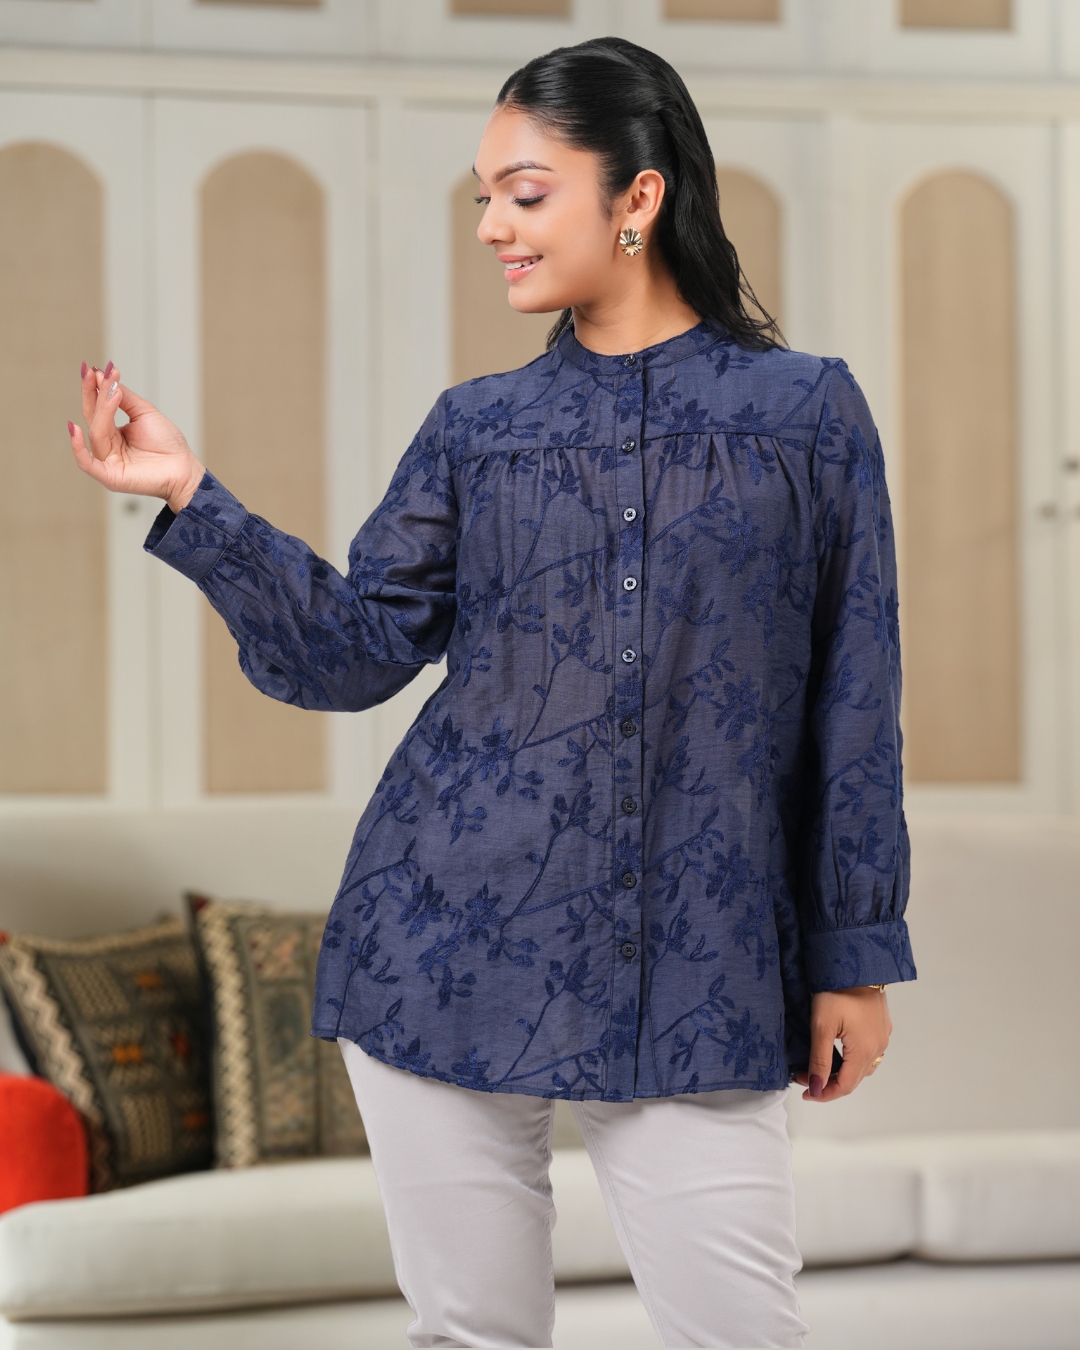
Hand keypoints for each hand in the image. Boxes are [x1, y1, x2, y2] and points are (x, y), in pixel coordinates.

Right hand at [68, 362, 204, 513]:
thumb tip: (105, 375)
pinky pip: (87, 463)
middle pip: (94, 417)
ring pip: (97, 432)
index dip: (94, 389)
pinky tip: (76, 430)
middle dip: (93, 394)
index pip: (97, 408)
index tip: (93, 369)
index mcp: (113, 433)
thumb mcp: (144, 412)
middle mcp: (107, 446)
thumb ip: (124, 396)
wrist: (184, 469)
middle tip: (95, 373)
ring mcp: (107, 461)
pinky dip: (78, 448)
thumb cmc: (168, 444)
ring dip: (103, 410)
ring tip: (113, 392)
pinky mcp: (109, 477)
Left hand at [793, 987, 891, 1102]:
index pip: (845, 1086)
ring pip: (863, 1068)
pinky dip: (852, 1060)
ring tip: (820, 1067)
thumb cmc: (837, 990)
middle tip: (805, 1077)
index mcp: (864, 1050)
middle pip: (854, 1079)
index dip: (824, 1093)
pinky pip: (869, 1053)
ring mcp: (882, 1036)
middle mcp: (878, 1047)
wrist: (856, 962)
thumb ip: (819, 1060)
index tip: (804, 1091)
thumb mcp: (822, 1026)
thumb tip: (816, 1088)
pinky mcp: (882, 1026)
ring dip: (842, 1073)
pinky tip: (838, 1053)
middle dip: (829, 1083)